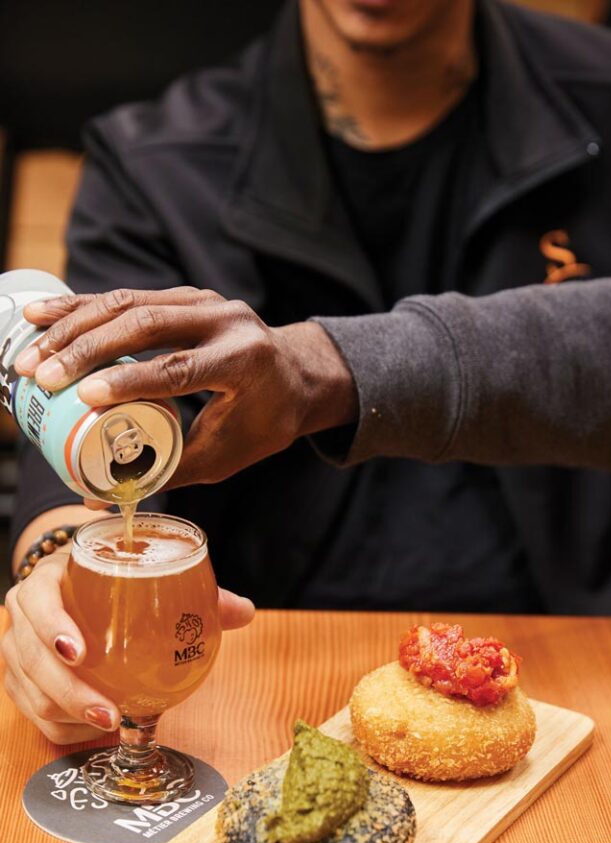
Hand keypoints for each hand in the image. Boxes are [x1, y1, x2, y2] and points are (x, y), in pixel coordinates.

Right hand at [2, 552, 254, 744]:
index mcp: (48, 581)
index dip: (52, 626)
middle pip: (30, 658)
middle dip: (68, 691)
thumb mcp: (143, 576)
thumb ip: (196, 592)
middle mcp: (23, 617)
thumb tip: (243, 610)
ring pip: (31, 693)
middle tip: (108, 713)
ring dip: (69, 714)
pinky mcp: (21, 683)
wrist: (76, 586)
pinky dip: (66, 727)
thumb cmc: (112, 583)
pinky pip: (37, 715)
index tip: (80, 652)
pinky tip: (97, 728)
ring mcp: (16, 652)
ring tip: (110, 724)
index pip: (38, 600)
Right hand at [15, 287, 355, 487]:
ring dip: (74, 326)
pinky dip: (83, 307)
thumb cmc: (261, 424)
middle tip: (42, 376)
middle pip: (148, 326)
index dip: (129, 381)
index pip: (180, 368)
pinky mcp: (185, 295)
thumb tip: (96, 497)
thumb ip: (164, 473)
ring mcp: (205, 301)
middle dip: (87, 350)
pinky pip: (129, 296)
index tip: (85, 396)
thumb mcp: (223, 456)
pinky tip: (42, 317)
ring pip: (131, 303)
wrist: (297, 377)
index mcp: (244, 362)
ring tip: (30, 350)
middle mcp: (226, 321)